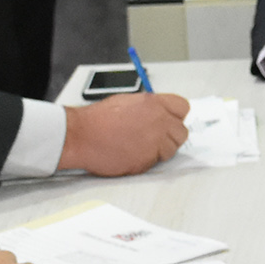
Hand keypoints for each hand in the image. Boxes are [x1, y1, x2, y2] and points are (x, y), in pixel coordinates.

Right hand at [61, 91, 189, 173]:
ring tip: (142, 146)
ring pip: (172, 149)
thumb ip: (148, 107)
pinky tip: (134, 153)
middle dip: (171, 136)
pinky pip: (157, 161)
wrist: (82, 136)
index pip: (182, 107)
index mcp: (154, 103)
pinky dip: (148, 160)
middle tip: (157, 137)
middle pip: (181, 132)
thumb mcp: (128, 101)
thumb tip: (158, 112)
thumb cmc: (98, 119)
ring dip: (162, 150)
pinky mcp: (147, 159)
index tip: (171, 121)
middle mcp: (158, 121)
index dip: (176, 116)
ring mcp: (155, 141)